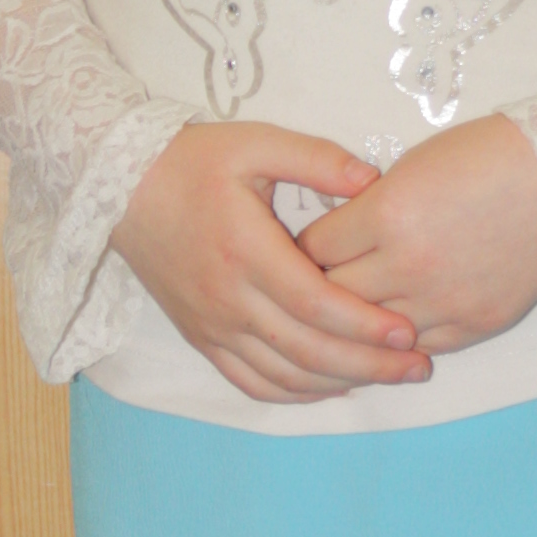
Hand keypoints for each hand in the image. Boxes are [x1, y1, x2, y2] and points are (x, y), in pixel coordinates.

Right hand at [112, 124, 434, 405]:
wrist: (120, 187)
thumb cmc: (191, 161)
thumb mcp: (255, 142)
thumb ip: (316, 159)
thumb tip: (374, 180)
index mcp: (245, 250)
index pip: (314, 304)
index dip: (363, 325)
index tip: (406, 332)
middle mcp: (227, 298)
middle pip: (306, 350)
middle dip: (368, 364)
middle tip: (417, 367)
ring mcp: (211, 325)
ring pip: (282, 375)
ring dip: (338, 383)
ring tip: (387, 378)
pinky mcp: (201, 338)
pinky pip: (250, 382)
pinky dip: (294, 393)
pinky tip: (331, 385)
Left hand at [297, 116, 536, 353]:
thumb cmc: (489, 155)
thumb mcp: (412, 165)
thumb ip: (368, 207)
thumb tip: (334, 240)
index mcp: (388, 214)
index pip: (313, 249)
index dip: (303, 250)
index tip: (301, 251)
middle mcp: (409, 265)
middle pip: (333, 296)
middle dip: (318, 289)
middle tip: (314, 285)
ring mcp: (444, 301)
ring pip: (371, 331)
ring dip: (357, 321)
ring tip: (350, 312)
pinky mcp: (476, 324)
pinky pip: (417, 346)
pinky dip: (399, 338)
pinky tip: (390, 329)